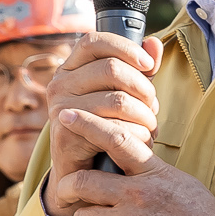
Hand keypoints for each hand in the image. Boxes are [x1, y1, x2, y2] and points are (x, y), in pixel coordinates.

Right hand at [41, 31, 164, 215]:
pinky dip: (138, 135)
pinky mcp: (66, 133)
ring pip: (118, 100)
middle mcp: (60, 84)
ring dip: (145, 116)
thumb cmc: (107, 128)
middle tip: (152, 106)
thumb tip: (154, 43)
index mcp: (72, 68)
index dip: (126, 48)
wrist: (83, 175)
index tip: (149, 64)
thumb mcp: (125, 93)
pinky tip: (141, 141)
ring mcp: (61, 108)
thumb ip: (139, 69)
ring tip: (150, 127)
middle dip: (143, 88)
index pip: (95, 40)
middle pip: (112, 69)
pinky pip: (115, 128)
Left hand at [54, 112, 214, 215]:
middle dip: (69, 188)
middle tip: (68, 193)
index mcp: (153, 173)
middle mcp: (136, 195)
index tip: (67, 115)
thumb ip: (152, 172)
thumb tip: (130, 164)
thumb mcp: (181, 183)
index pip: (116, 139)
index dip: (88, 125)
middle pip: (81, 182)